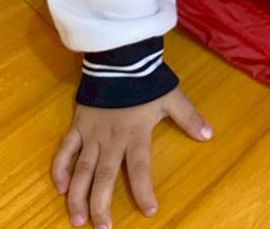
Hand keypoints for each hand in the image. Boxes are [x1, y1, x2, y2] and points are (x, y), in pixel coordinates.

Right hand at [51, 85, 213, 227]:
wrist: (119, 58)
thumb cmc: (146, 80)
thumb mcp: (172, 97)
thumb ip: (189, 117)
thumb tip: (209, 135)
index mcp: (135, 134)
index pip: (140, 169)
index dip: (144, 190)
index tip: (150, 211)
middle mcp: (111, 140)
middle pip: (105, 178)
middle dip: (102, 206)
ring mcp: (92, 134)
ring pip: (81, 170)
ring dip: (78, 196)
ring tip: (78, 220)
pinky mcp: (78, 125)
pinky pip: (65, 150)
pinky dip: (60, 169)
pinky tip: (60, 187)